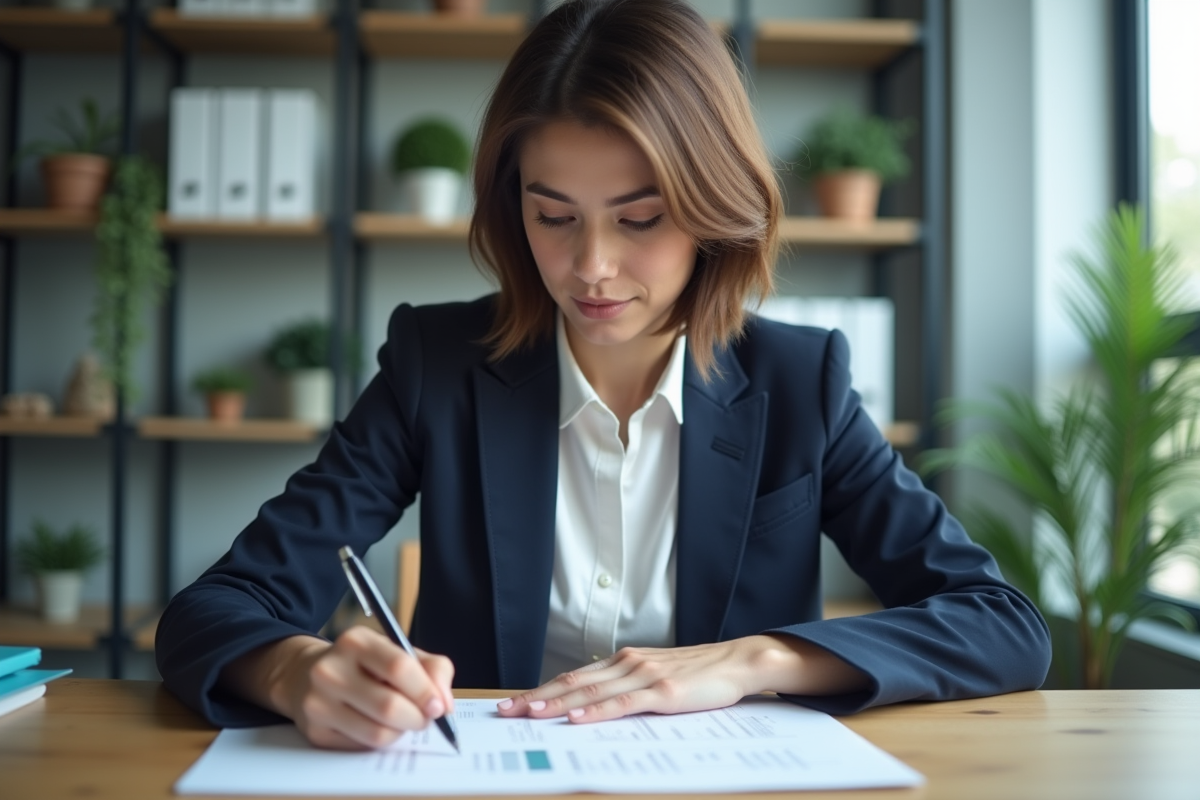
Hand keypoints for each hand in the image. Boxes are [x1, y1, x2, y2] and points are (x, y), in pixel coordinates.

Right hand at [235, 627, 454, 749]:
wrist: (306, 675)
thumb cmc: (365, 665)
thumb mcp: (398, 652)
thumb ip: (432, 669)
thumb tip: (445, 705)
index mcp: (356, 641)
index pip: (398, 667)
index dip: (425, 691)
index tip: (439, 706)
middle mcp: (331, 669)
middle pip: (389, 706)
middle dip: (417, 718)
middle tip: (424, 719)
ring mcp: (318, 702)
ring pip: (377, 734)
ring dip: (400, 733)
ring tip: (401, 721)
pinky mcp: (315, 731)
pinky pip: (361, 747)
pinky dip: (379, 741)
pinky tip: (375, 725)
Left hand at [495, 635, 869, 723]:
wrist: (737, 662)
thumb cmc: (698, 674)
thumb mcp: (656, 678)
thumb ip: (627, 688)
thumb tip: (594, 706)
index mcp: (623, 661)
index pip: (573, 678)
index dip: (541, 690)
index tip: (514, 703)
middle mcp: (627, 663)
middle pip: (572, 683)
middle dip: (536, 697)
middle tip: (505, 711)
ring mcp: (643, 675)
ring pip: (591, 692)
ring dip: (557, 704)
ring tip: (529, 713)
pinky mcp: (662, 690)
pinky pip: (623, 703)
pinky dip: (597, 711)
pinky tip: (578, 719)